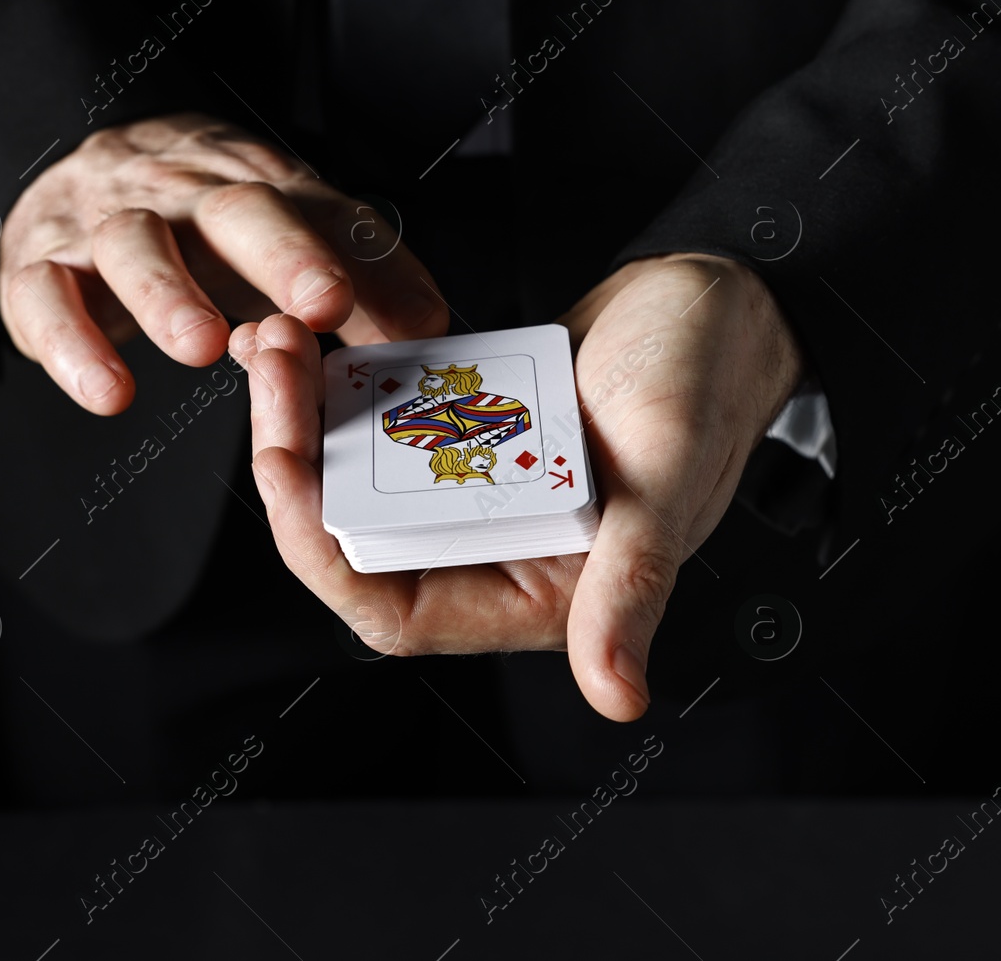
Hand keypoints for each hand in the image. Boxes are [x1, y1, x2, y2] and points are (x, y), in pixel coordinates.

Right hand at [0, 112, 446, 412]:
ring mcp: (106, 224)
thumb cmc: (206, 227)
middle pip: (235, 211)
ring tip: (202, 346)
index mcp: (258, 188)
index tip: (390, 307)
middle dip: (283, 256)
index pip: (314, 211)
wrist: (80, 175)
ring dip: (170, 294)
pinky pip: (47, 296)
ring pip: (134, 243)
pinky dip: (73, 344)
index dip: (351, 254)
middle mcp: (184, 193)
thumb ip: (363, 281)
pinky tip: (109, 393)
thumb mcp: (290, 238)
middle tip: (323, 307)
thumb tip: (430, 329)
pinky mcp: (40, 266)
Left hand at [236, 252, 803, 720]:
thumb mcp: (669, 477)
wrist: (727, 302)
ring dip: (312, 415)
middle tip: (272, 366)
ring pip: (364, 477)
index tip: (281, 469)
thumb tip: (618, 698)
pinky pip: (393, 423)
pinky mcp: (475, 431)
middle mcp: (503, 550)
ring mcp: (484, 489)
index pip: (398, 612)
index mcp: (546, 592)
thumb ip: (633, 583)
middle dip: (297, 462)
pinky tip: (318, 331)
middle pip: (361, 536)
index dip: (325, 556)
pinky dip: (353, 383)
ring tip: (280, 338)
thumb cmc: (714, 382)